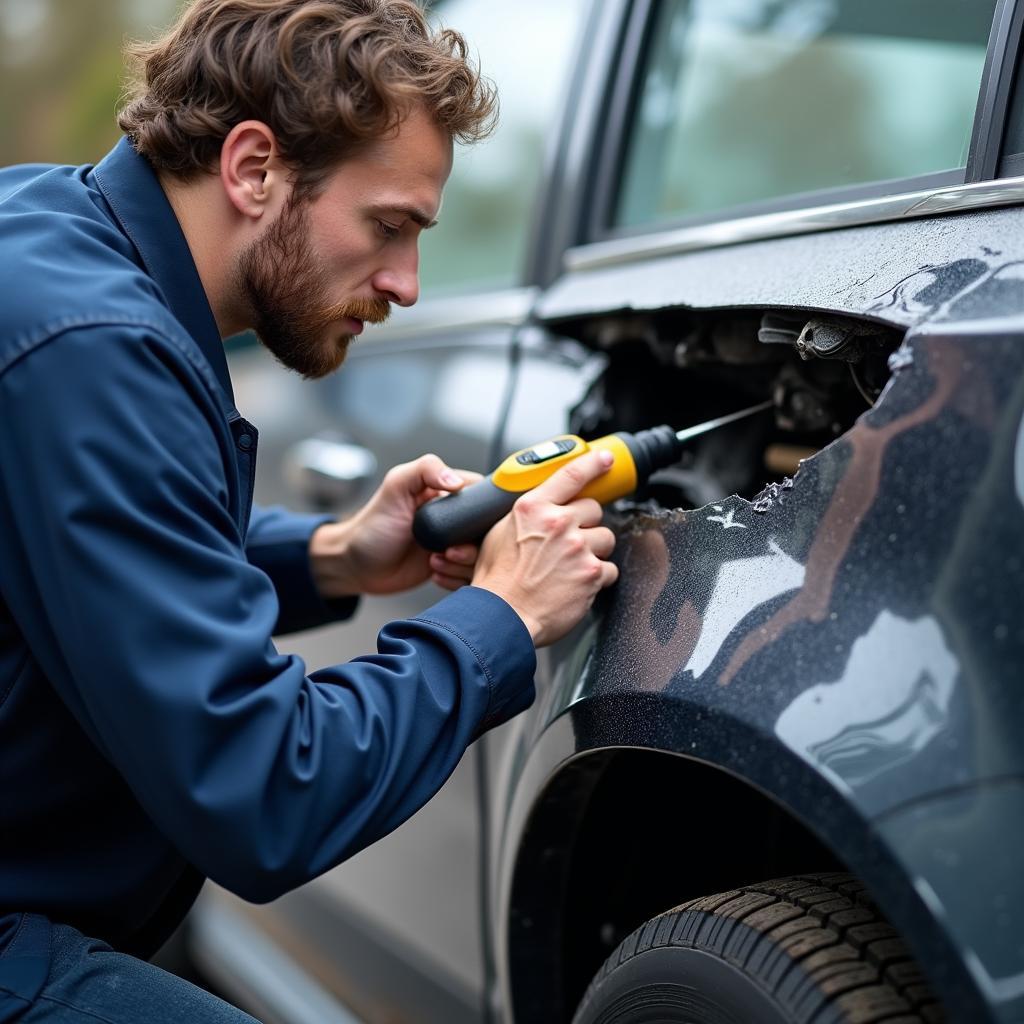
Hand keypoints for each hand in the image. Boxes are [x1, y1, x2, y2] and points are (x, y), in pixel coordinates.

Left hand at [309, 454, 482, 597]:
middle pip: (490, 530)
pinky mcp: (452, 567)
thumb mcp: (394, 487)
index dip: (486, 508)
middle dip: (473, 545)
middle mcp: (456, 518)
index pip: (484, 494)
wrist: (357, 566)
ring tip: (435, 561)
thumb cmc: (372, 526)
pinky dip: (456, 578)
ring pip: (482, 556)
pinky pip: (470, 575)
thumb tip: (457, 480)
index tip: (473, 523)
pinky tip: (434, 571)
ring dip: (462, 563)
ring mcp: (455, 544)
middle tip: (449, 550)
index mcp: (448, 493)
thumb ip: (425, 470)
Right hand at [471, 450, 617, 647]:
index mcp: (532, 508)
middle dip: (585, 524)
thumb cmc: (496, 582)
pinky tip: (576, 584)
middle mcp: (557, 523)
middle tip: (570, 541)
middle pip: (593, 509)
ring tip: (571, 566)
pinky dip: (597, 578)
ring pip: (604, 538)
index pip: (570, 474)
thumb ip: (526, 516)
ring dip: (593, 551)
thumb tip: (540, 509)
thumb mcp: (499, 534)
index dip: (592, 463)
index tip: (605, 459)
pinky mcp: (591, 573)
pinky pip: (609, 569)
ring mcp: (577, 548)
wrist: (501, 617)